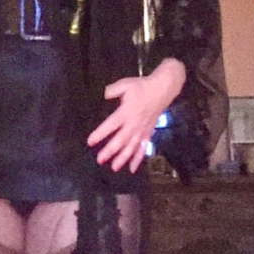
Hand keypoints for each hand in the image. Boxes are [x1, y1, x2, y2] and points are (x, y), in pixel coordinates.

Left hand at [87, 58, 185, 173]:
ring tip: (114, 167)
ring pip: (132, 147)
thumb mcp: (125, 85)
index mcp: (126, 112)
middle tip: (100, 159)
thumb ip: (112, 91)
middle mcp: (134, 123)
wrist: (162, 89)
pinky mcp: (148, 133)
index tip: (90, 141)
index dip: (100, 134)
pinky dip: (138, 159)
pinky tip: (132, 168)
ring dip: (123, 158)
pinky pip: (143, 148)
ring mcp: (142, 130)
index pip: (111, 125)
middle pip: (121, 140)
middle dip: (110, 151)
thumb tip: (101, 95)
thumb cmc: (142, 86)